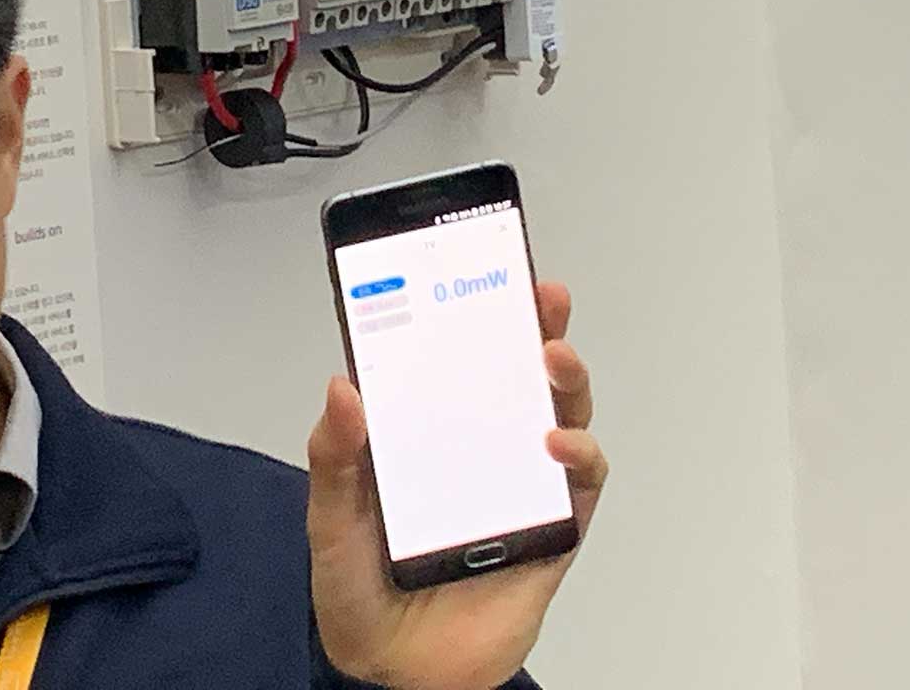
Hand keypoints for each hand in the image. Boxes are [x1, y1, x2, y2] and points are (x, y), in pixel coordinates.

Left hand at [307, 281, 606, 689]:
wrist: (391, 674)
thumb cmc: (359, 590)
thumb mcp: (330, 516)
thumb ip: (334, 454)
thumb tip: (343, 387)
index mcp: (425, 430)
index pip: (452, 355)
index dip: (469, 307)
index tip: (476, 261)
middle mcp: (477, 446)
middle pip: (517, 372)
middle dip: (535, 324)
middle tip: (539, 293)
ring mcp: (517, 483)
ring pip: (560, 413)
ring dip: (564, 378)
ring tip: (550, 355)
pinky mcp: (550, 529)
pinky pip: (579, 481)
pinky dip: (577, 453)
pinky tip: (553, 442)